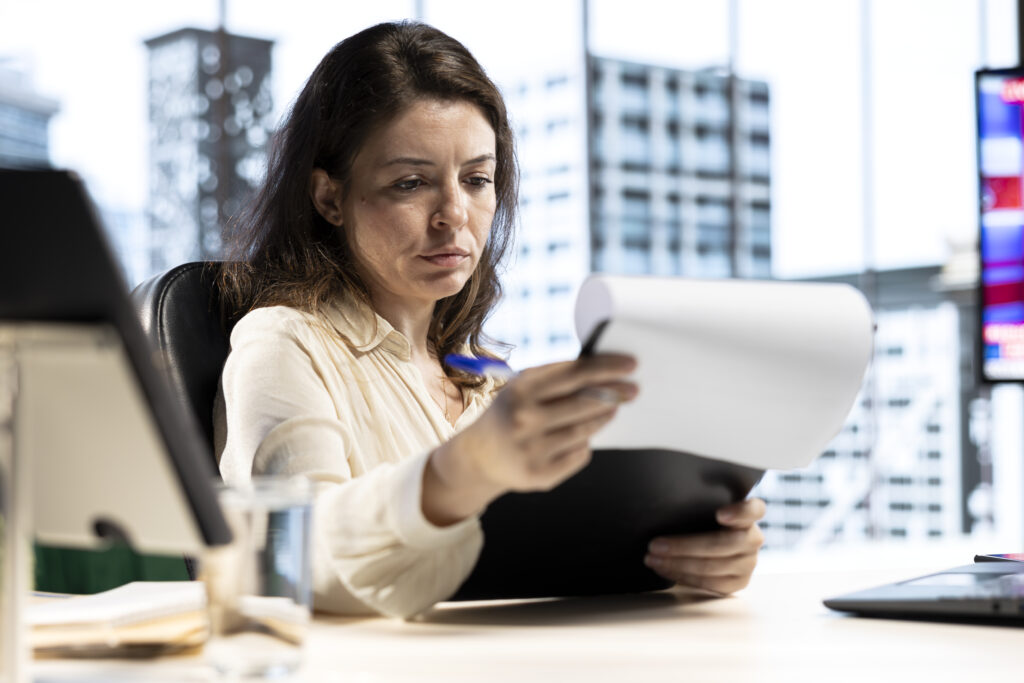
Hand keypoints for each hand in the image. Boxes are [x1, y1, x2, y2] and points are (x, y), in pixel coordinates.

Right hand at [422, 353, 637, 524]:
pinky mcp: (540, 474)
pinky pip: (579, 454)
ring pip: (585, 430)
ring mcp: (532, 448)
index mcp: (520, 389)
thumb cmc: (510, 413)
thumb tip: (605, 373)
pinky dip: (584, 444)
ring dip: (603, 417)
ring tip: (610, 410)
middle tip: (632, 390)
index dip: (607, 368)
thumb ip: (555, 378)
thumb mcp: (521, 388)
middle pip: (585, 402)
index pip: (575, 373)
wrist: (478, 457)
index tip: (630, 366)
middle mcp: (524, 418)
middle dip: (615, 393)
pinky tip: (581, 438)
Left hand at [643, 498, 765, 594]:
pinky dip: (683, 576)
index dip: (739, 512)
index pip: (753, 509)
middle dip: (685, 546)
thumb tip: (667, 499)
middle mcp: (753, 538)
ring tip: (653, 559)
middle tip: (656, 545)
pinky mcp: (738, 582)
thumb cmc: (703, 520)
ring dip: (677, 564)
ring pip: (712, 566)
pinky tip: (665, 569)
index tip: (719, 514)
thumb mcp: (705, 507)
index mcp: (750, 514)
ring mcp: (748, 563)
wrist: (711, 545)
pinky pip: (710, 583)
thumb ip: (700, 502)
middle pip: (722, 544)